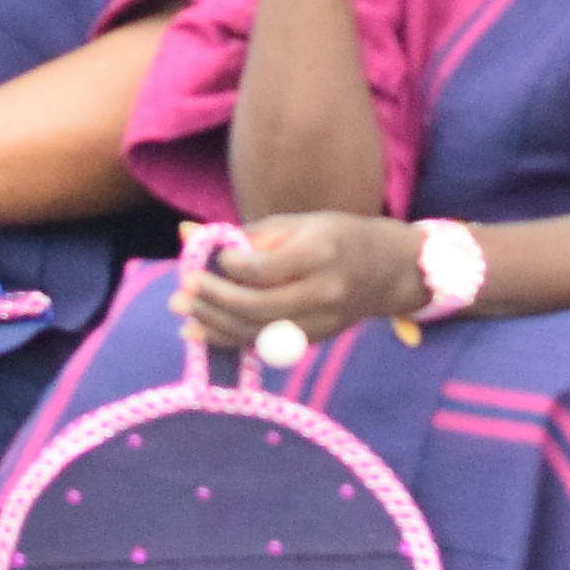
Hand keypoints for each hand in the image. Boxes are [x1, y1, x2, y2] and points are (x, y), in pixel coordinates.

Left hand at [174, 212, 429, 356]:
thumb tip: (185, 233)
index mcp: (320, 253)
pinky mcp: (316, 341)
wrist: (386, 270)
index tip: (206, 257)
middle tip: (182, 291)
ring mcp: (322, 322)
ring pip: (258, 332)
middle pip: (257, 307)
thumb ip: (242, 234)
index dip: (227, 265)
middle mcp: (324, 292)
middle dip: (213, 301)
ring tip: (183, 313)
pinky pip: (266, 345)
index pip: (263, 268)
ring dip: (214, 325)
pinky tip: (202, 331)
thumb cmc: (334, 236)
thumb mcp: (293, 224)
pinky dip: (231, 339)